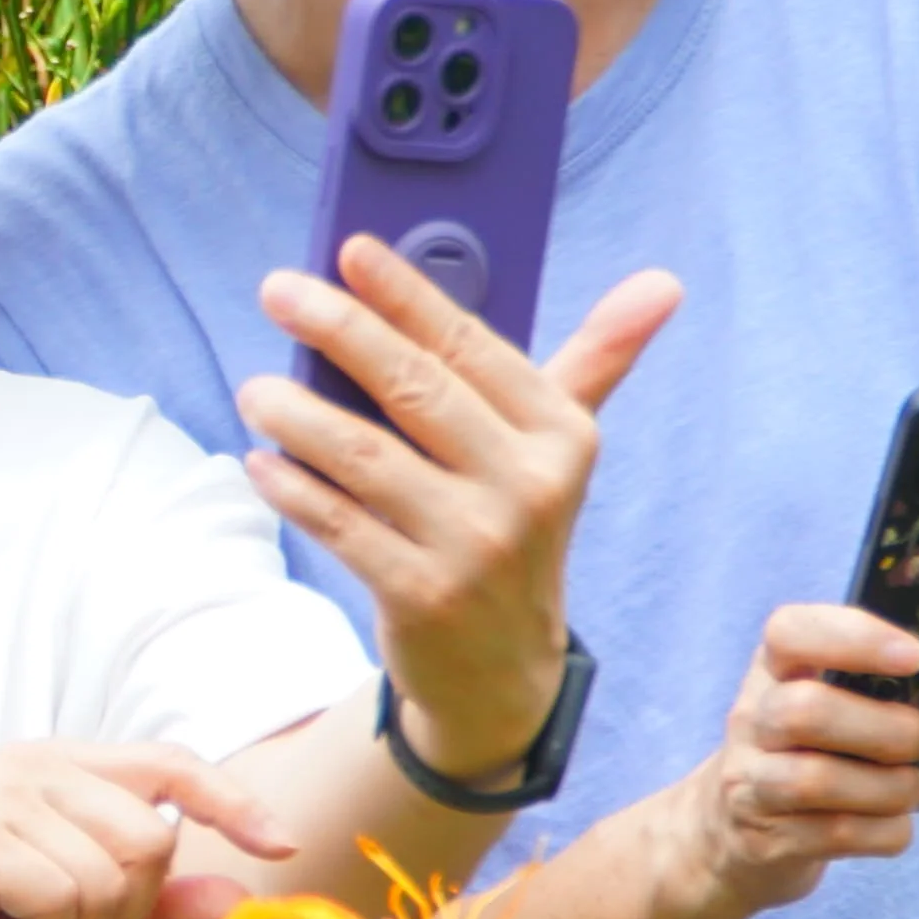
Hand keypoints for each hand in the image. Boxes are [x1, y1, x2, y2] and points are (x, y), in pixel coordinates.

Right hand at [0, 740, 293, 918]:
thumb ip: (159, 912)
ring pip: (110, 877)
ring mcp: (0, 797)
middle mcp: (35, 765)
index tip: (280, 843)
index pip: (171, 765)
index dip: (231, 802)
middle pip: (152, 839)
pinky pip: (62, 897)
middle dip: (124, 909)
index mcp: (67, 769)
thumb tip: (239, 903)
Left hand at [238, 244, 679, 797]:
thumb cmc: (517, 525)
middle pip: (415, 388)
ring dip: (299, 415)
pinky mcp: (422, 595)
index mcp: (561, 435)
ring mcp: (475, 544)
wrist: (505, 668)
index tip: (351, 249)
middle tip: (278, 291)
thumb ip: (596, 359)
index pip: (471, 345)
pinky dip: (293, 489)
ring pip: (365, 457)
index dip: (408, 294)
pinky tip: (260, 462)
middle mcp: (528, 486)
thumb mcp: (561, 447)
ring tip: (255, 390)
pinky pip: (340, 525)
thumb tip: (662, 282)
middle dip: (341, 330)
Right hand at [658, 605, 918, 914]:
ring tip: (914, 786)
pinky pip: (832, 834)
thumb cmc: (827, 757)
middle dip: (882, 730)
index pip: (792, 630)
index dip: (852, 637)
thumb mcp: (860, 719)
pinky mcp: (763, 836)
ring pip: (812, 779)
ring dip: (885, 787)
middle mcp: (753, 717)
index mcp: (780, 668)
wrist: (735, 835)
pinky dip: (883, 833)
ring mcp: (750, 778)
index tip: (915, 656)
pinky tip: (896, 827)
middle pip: (802, 711)